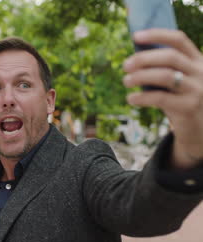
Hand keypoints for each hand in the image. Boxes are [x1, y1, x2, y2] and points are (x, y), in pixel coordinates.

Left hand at [123, 29, 202, 167]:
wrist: (198, 129)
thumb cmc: (180, 99)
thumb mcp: (176, 80)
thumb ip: (162, 68)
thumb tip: (133, 59)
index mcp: (198, 60)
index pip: (179, 39)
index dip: (156, 34)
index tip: (135, 36)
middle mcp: (201, 72)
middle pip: (170, 57)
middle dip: (143, 58)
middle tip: (125, 65)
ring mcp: (197, 89)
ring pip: (165, 76)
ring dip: (140, 76)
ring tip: (126, 81)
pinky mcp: (189, 107)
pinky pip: (160, 98)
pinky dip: (141, 97)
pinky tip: (131, 98)